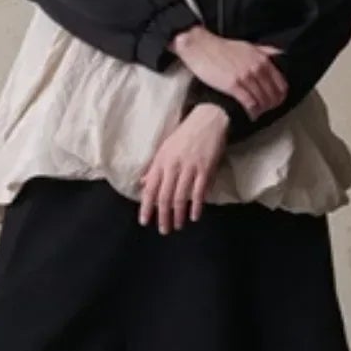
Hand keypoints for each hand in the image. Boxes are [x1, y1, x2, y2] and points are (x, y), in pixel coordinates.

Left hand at [138, 103, 228, 232]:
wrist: (208, 120)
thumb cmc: (185, 135)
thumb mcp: (164, 149)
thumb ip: (154, 168)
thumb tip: (142, 184)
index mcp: (161, 161)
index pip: (150, 188)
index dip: (146, 207)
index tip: (144, 221)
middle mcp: (173, 166)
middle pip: (164, 196)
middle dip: (163, 216)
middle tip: (163, 230)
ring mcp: (190, 168)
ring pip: (181, 196)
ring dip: (178, 214)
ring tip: (178, 225)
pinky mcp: (205, 169)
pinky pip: (199, 192)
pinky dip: (196, 206)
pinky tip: (194, 216)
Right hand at [170, 25, 287, 121]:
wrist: (200, 47)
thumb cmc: (223, 47)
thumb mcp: (249, 46)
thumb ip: (265, 52)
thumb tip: (279, 56)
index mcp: (263, 59)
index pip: (281, 84)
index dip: (280, 97)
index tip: (275, 102)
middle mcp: (257, 68)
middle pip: (273, 95)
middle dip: (271, 106)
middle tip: (266, 111)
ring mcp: (245, 77)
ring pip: (263, 101)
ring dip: (261, 110)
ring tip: (257, 113)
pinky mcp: (233, 85)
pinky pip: (250, 104)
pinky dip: (252, 112)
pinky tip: (250, 115)